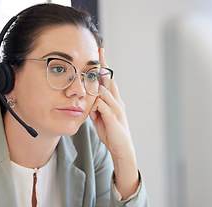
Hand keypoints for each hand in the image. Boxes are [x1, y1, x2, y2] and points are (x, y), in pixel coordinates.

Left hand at [89, 48, 138, 198]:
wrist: (122, 149)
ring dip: (95, 92)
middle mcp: (117, 101)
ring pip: (104, 92)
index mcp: (113, 100)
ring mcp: (116, 109)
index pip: (108, 80)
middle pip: (109, 81)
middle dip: (104, 66)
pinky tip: (93, 113)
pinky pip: (102, 106)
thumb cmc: (111, 132)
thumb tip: (89, 101)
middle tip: (99, 52)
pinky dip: (95, 106)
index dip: (104, 67)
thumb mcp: (100, 118)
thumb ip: (95, 108)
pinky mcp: (113, 118)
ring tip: (90, 93)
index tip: (100, 53)